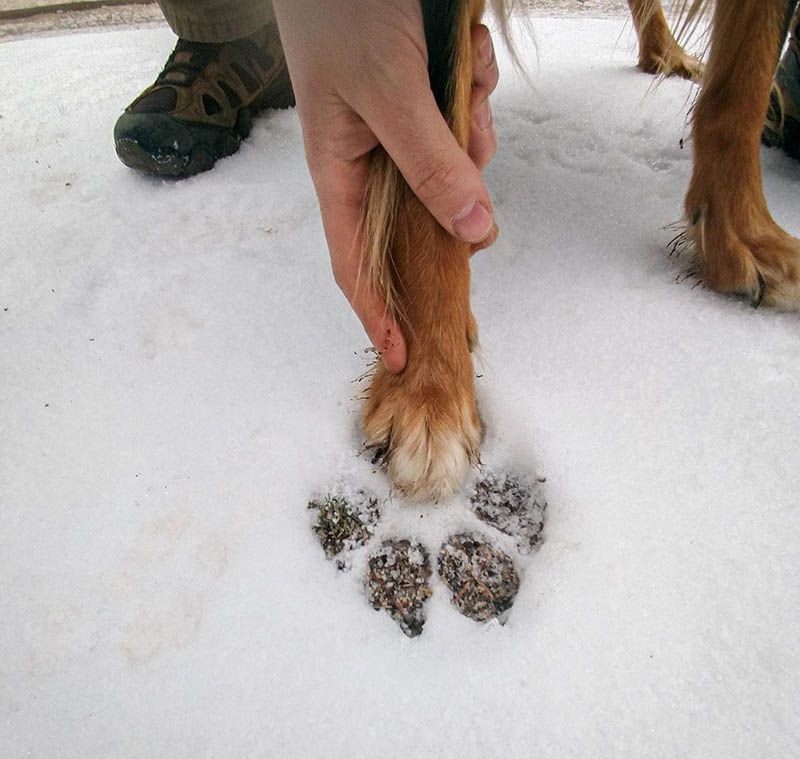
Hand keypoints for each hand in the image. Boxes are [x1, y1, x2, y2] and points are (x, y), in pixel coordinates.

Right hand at [272, 0, 499, 372]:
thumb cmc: (342, 13)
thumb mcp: (389, 93)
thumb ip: (431, 163)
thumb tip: (475, 232)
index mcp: (339, 172)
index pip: (356, 264)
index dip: (378, 314)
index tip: (404, 357)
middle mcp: (370, 162)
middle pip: (423, 215)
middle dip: (457, 192)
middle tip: (472, 139)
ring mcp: (399, 133)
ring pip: (455, 165)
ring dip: (473, 125)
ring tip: (461, 70)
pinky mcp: (425, 104)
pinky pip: (464, 121)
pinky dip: (475, 90)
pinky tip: (466, 53)